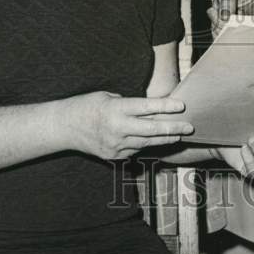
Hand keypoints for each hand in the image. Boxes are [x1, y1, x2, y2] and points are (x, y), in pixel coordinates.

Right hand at [63, 91, 193, 159]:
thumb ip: (128, 103)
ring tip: (178, 135)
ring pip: (146, 143)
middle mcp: (117, 129)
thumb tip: (148, 109)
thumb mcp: (107, 96)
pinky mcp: (113, 156)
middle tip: (189, 127)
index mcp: (116, 110)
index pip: (146, 108)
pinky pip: (135, 150)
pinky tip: (155, 141)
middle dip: (173, 129)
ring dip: (164, 139)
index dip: (166, 107)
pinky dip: (145, 145)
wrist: (64, 127)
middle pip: (151, 130)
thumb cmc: (85, 106)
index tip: (181, 106)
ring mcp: (116, 145)